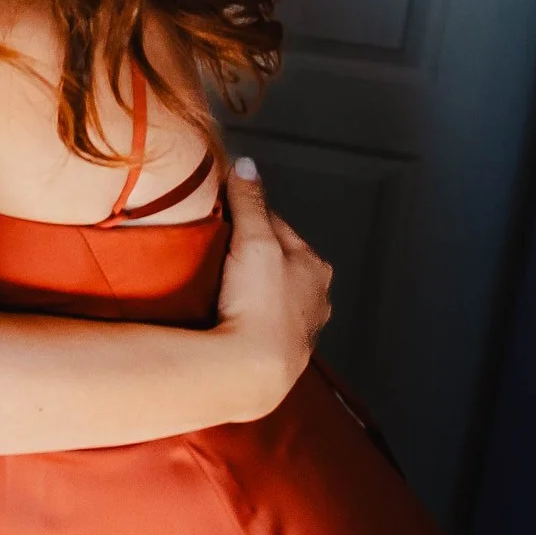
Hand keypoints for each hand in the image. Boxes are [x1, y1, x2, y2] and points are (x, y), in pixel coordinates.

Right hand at [212, 157, 331, 418]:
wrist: (254, 370)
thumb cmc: (260, 305)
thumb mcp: (253, 242)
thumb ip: (249, 202)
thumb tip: (246, 164)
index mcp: (315, 265)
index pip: (278, 226)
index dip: (248, 217)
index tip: (222, 216)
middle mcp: (317, 297)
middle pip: (279, 262)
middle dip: (253, 254)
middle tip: (218, 253)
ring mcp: (301, 327)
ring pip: (274, 295)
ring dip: (254, 289)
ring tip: (222, 288)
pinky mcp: (283, 353)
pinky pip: (265, 324)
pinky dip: (251, 317)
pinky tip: (232, 319)